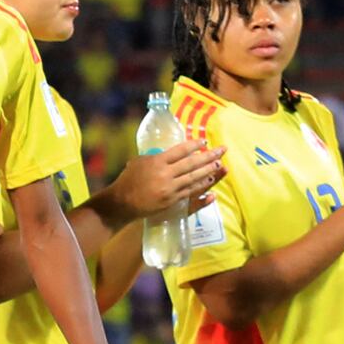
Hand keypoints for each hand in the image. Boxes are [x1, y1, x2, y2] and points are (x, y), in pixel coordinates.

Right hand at [110, 134, 224, 220]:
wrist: (122, 202)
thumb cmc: (128, 180)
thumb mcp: (139, 162)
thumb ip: (156, 157)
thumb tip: (171, 154)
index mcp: (157, 161)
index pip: (180, 150)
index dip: (194, 145)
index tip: (204, 141)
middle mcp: (165, 173)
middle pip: (192, 163)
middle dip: (209, 156)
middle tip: (222, 150)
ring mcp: (170, 188)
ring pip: (194, 177)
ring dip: (209, 170)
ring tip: (220, 164)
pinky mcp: (172, 200)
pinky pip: (191, 191)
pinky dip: (202, 185)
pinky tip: (210, 181)